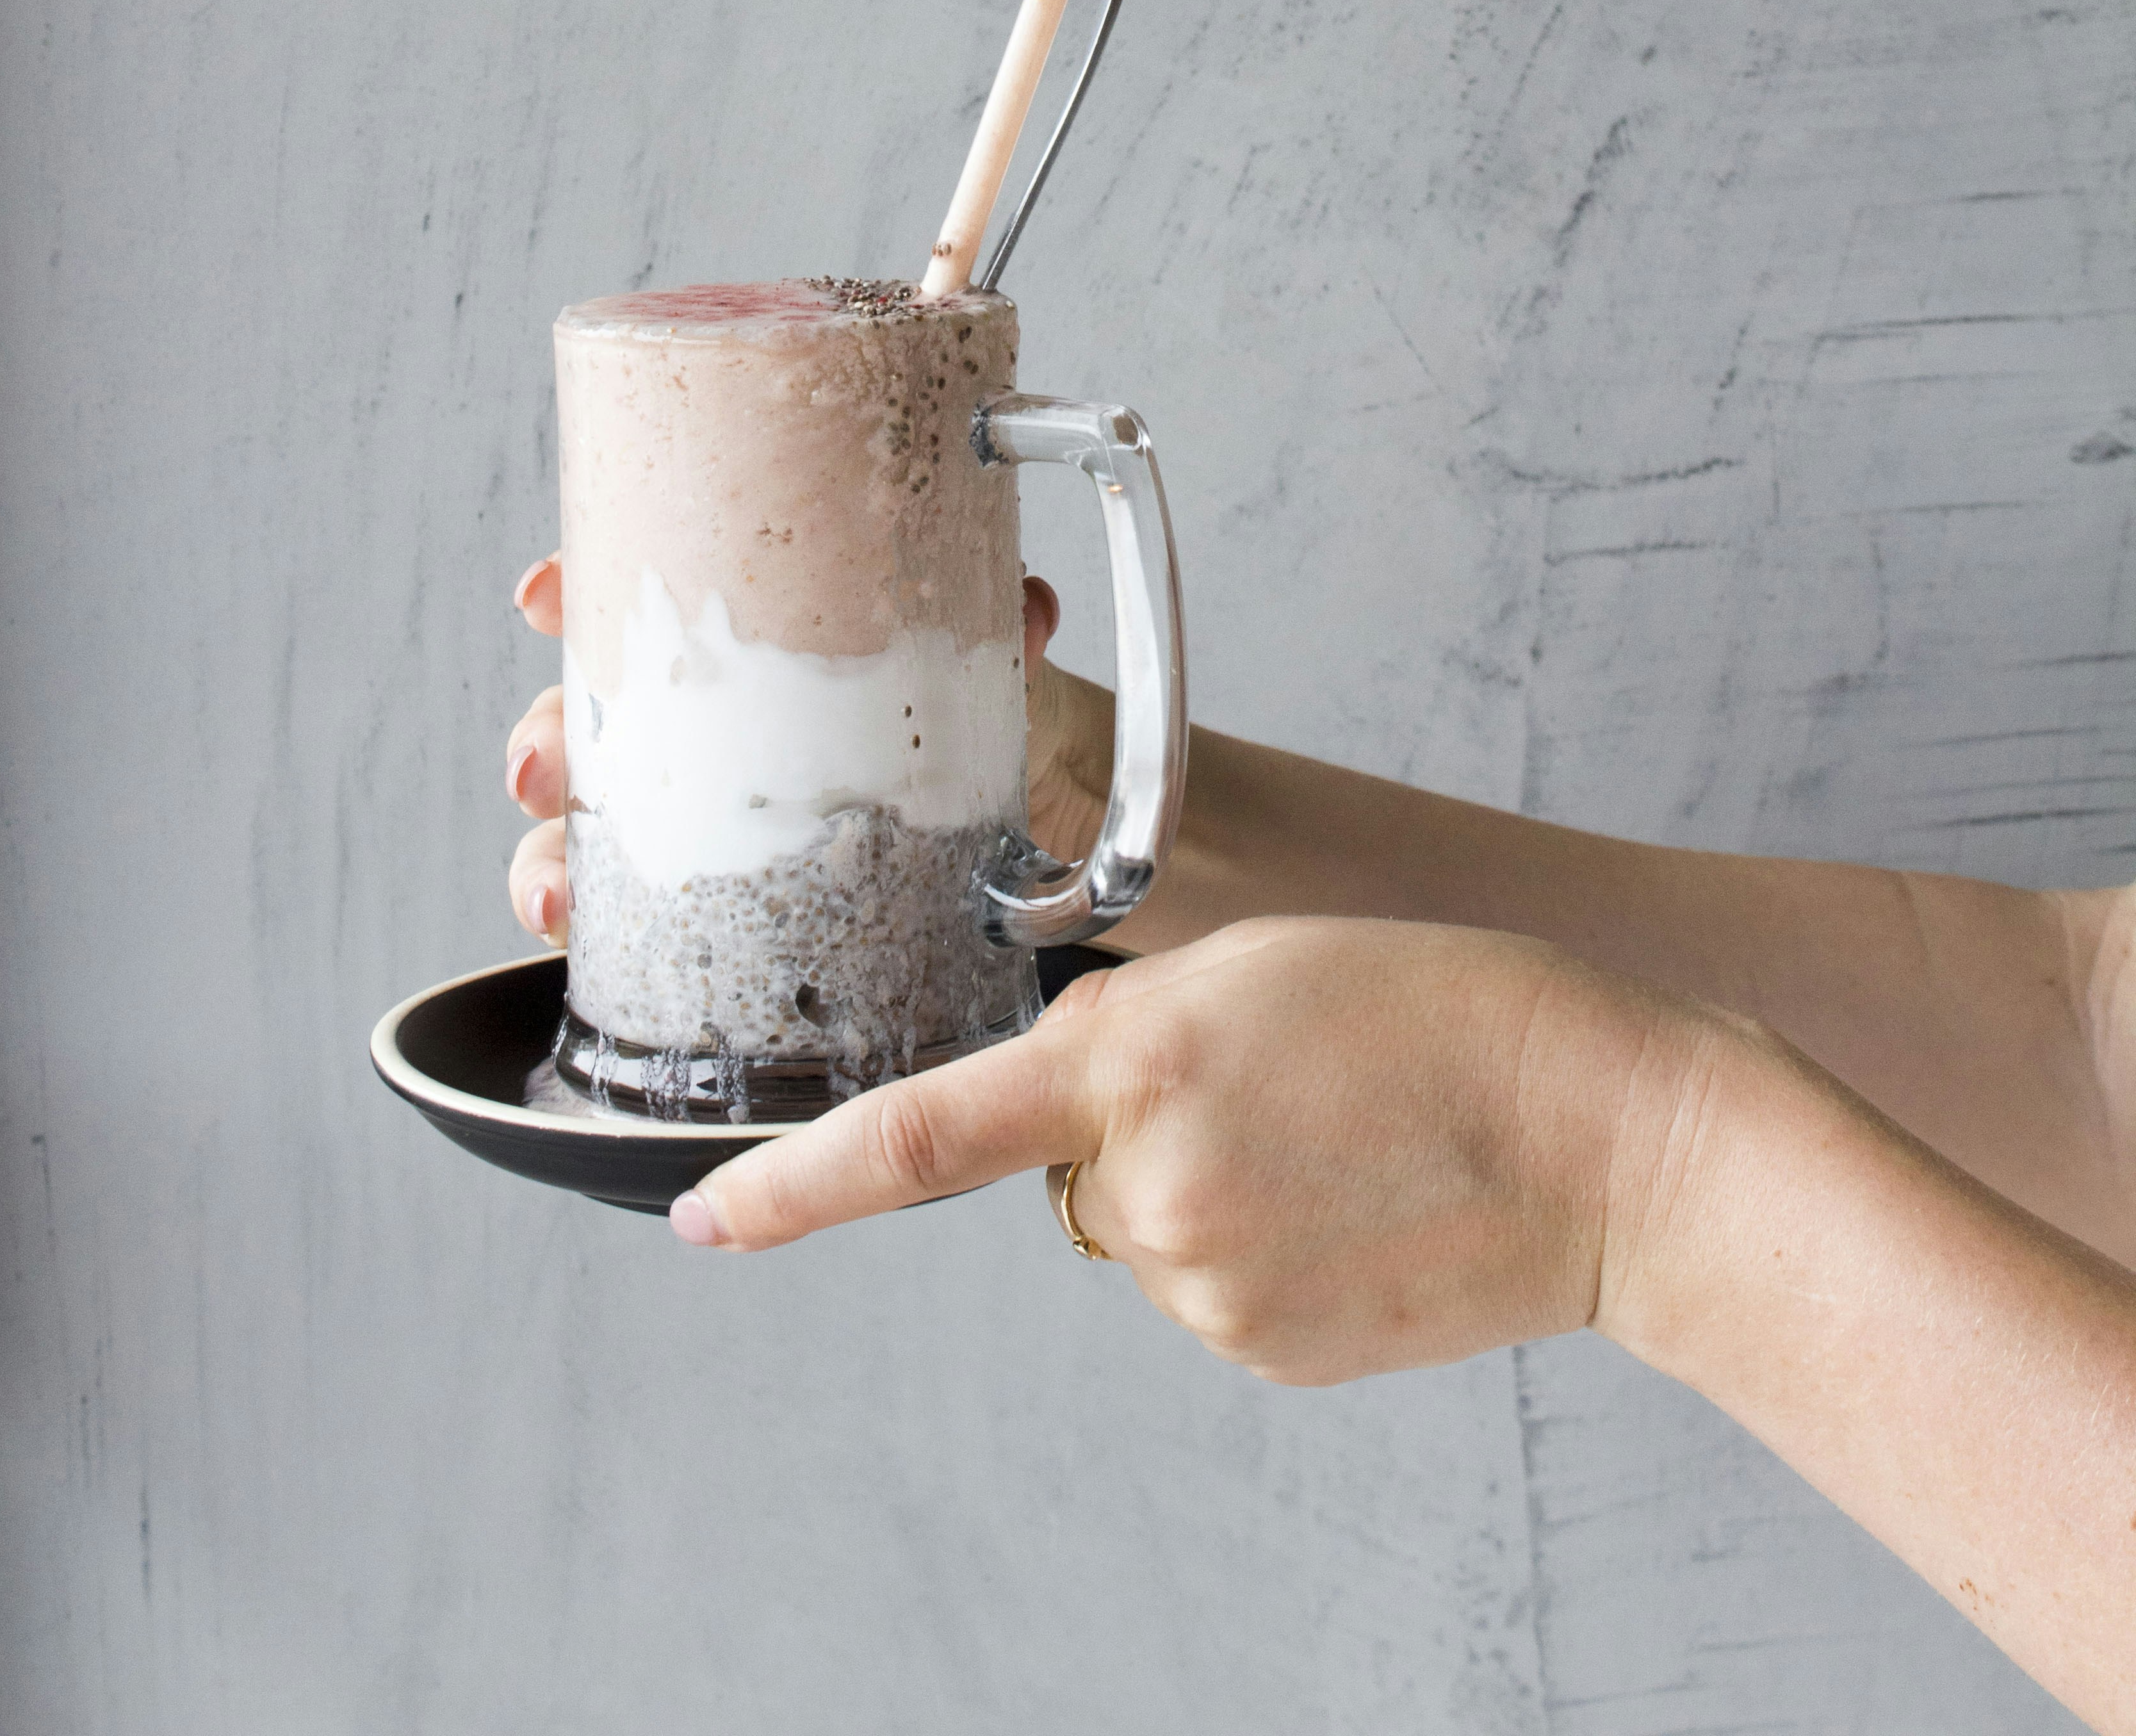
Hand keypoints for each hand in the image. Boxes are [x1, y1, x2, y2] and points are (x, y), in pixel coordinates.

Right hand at [500, 557, 1110, 944]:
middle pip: (583, 716)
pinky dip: (578, 917)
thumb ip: (1004, 625)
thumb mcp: (985, 656)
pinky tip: (565, 933)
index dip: (573, 589)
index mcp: (748, 637)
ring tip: (550, 893)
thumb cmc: (977, 701)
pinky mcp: (710, 895)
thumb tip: (1023, 609)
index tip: (542, 598)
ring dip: (544, 853)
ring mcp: (696, 807)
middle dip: (541, 738)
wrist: (1021, 802)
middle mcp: (700, 717)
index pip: (636, 595)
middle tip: (539, 766)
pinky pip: (621, 910)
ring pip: (582, 822)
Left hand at [669, 915, 1694, 1386]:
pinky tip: (1351, 1200)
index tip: (706, 1224)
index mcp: (1137, 1060)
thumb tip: (1080, 1122)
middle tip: (1270, 1082)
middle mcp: (1150, 1185)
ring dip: (1206, 1185)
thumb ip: (1133, 1031)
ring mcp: (1208, 1284)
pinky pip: (1209, 1289)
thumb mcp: (1259, 961)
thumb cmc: (1449, 1010)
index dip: (797, 1186)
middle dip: (1129, 1128)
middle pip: (1065, 1169)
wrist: (1604, 1133)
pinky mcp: (1264, 1349)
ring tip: (1334, 1137)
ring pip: (1142, 1230)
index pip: (924, 1134)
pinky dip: (1259, 1244)